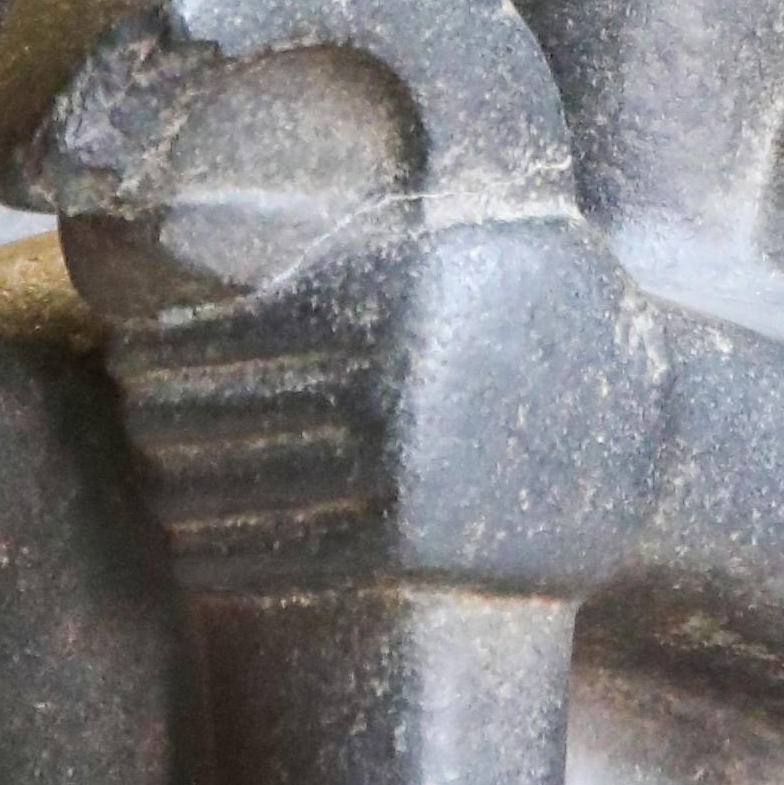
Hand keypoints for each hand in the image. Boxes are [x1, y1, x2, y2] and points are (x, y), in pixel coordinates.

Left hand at [106, 207, 668, 601]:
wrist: (650, 442)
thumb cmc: (536, 327)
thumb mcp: (470, 248)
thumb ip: (360, 241)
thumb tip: (186, 228)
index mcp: (397, 290)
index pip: (227, 328)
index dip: (159, 345)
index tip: (132, 350)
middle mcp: (397, 376)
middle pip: (221, 408)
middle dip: (160, 417)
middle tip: (139, 413)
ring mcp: (406, 468)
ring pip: (238, 486)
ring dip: (178, 489)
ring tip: (160, 477)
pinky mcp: (416, 548)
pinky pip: (282, 556)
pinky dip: (219, 555)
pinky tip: (196, 548)